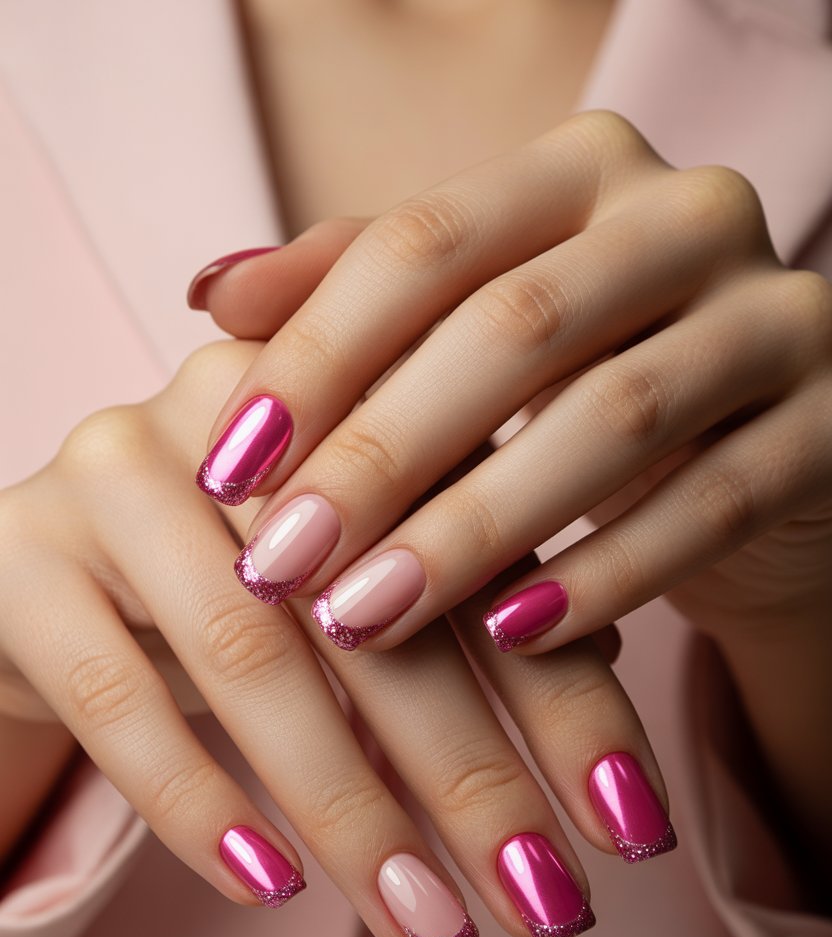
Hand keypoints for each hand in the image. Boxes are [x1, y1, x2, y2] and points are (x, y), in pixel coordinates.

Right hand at [0, 271, 671, 936]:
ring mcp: (115, 473)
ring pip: (251, 656)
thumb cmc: (243, 581)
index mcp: (350, 395)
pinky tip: (271, 886)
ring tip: (425, 925)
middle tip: (542, 903)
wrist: (53, 566)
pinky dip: (199, 802)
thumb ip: (472, 636)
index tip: (627, 831)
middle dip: (472, 771)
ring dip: (349, 807)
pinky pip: (116, 695)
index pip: (484, 555)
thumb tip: (604, 778)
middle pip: (377, 604)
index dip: (566, 697)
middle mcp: (236, 409)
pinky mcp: (20, 558)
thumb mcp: (359, 592)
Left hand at [193, 110, 830, 668]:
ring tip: (367, 615)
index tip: (221, 471)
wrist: (753, 452)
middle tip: (279, 563)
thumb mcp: (470, 335)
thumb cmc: (582, 386)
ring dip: (476, 529)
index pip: (424, 245)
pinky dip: (609, 575)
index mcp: (581, 171)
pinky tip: (513, 638)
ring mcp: (778, 315)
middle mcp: (688, 214)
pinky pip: (716, 502)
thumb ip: (357, 298)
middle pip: (515, 327)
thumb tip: (212, 293)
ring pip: (615, 418)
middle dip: (381, 456)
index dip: (313, 357)